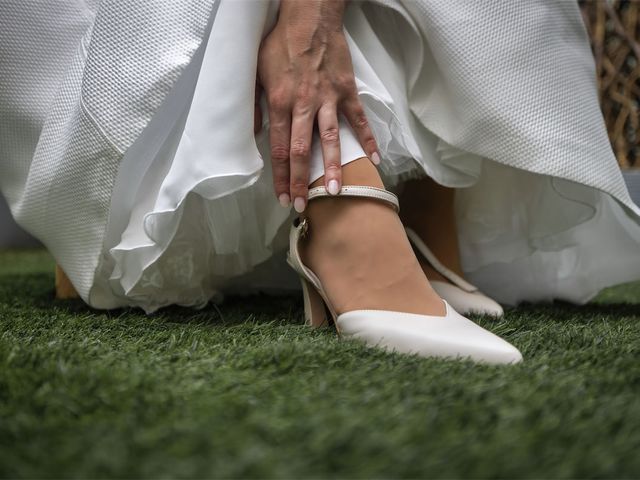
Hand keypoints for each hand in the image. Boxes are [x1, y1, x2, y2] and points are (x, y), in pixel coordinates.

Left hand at [257, 0, 379, 211]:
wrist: (308, 18)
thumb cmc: (280, 44)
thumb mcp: (257, 73)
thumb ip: (255, 106)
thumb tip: (252, 134)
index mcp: (280, 103)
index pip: (279, 148)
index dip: (281, 176)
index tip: (283, 196)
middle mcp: (304, 104)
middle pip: (303, 150)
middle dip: (303, 181)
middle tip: (305, 205)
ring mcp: (328, 98)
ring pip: (331, 139)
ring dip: (334, 167)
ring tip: (337, 191)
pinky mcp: (346, 91)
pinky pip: (358, 118)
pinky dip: (367, 138)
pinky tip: (373, 158)